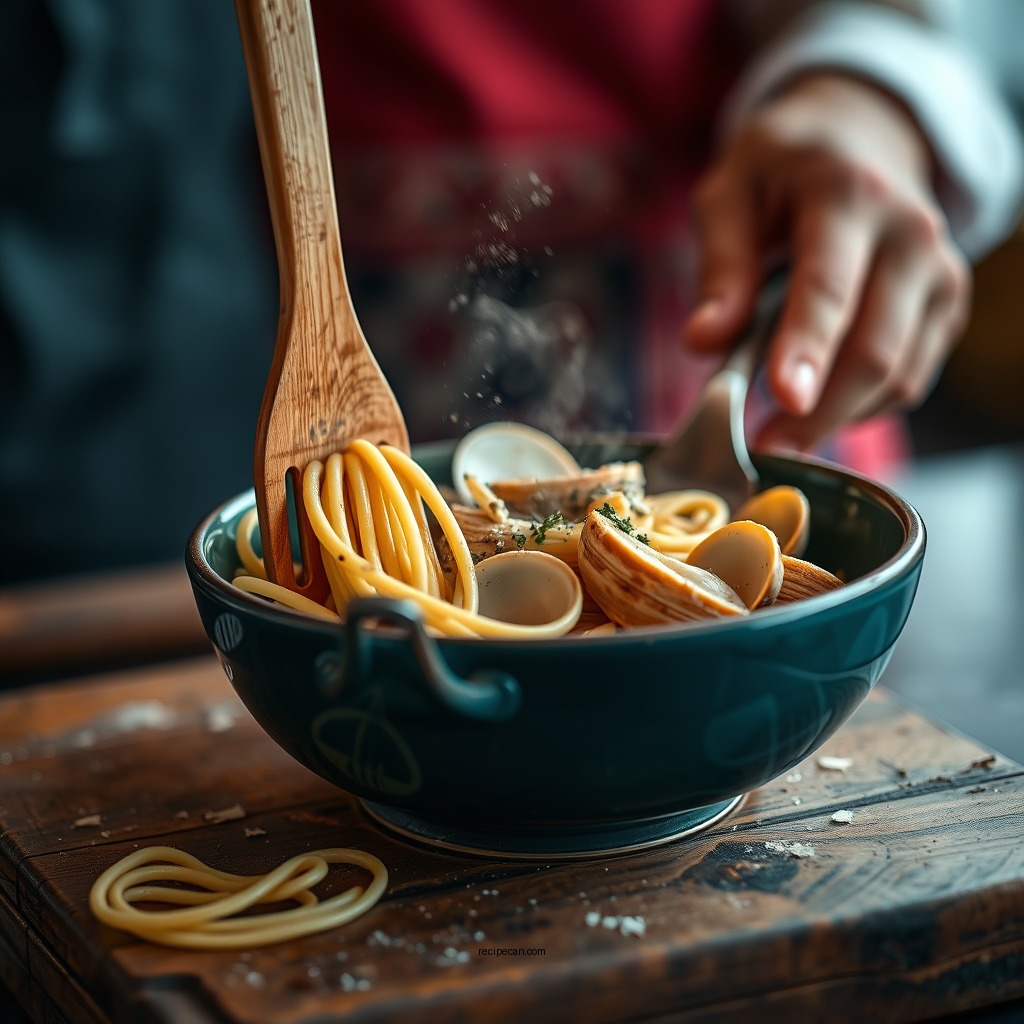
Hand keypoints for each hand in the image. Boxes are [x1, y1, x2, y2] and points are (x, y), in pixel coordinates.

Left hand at [684, 73, 970, 451]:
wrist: (862, 138)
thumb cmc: (783, 168)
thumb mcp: (729, 193)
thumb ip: (719, 267)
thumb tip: (702, 342)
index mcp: (848, 195)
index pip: (828, 286)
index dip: (807, 349)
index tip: (783, 400)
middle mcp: (911, 233)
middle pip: (873, 348)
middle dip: (817, 411)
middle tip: (765, 446)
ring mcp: (939, 273)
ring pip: (897, 376)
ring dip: (837, 418)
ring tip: (781, 432)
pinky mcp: (947, 307)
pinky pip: (909, 380)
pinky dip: (861, 407)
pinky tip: (819, 401)